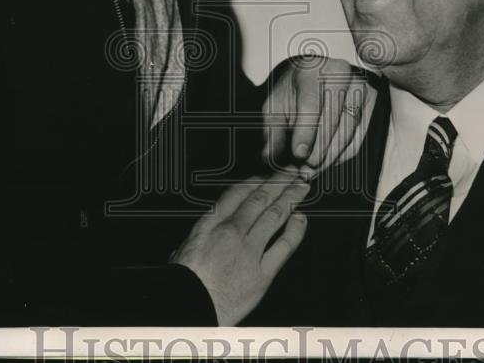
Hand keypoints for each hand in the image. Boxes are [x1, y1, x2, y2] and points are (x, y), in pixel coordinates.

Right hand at [170, 172, 308, 325]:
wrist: (186, 310)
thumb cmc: (180, 285)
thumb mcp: (182, 250)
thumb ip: (199, 239)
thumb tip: (203, 235)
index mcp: (209, 225)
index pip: (236, 193)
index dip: (254, 181)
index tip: (264, 176)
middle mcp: (231, 232)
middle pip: (260, 199)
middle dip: (278, 183)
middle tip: (291, 173)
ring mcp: (249, 251)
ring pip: (275, 216)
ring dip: (291, 198)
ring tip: (302, 187)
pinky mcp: (262, 274)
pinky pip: (284, 246)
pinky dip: (295, 230)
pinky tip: (301, 219)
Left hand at [262, 55, 376, 175]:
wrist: (313, 80)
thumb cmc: (292, 93)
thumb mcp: (274, 107)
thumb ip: (272, 131)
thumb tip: (270, 157)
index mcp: (312, 69)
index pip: (311, 104)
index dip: (305, 132)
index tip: (298, 153)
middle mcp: (340, 73)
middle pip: (332, 120)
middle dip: (317, 149)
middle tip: (304, 168)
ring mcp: (359, 87)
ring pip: (347, 131)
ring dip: (329, 156)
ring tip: (312, 168)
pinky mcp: (371, 103)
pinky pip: (359, 137)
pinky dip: (342, 154)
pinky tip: (327, 160)